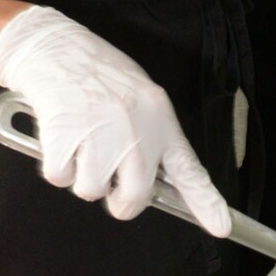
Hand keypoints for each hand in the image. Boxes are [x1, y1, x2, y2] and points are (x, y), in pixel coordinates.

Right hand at [0, 7, 231, 234]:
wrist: (54, 47)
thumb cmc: (96, 70)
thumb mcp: (139, 96)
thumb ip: (148, 134)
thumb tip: (143, 176)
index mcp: (159, 118)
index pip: (189, 169)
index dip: (206, 203)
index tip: (221, 227)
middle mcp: (136, 131)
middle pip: (133, 197)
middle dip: (118, 200)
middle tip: (108, 181)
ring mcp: (101, 137)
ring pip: (91, 191)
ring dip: (80, 176)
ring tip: (79, 140)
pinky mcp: (66, 139)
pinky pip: (60, 177)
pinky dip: (55, 165)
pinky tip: (60, 136)